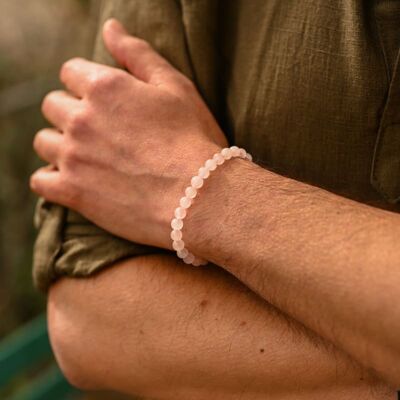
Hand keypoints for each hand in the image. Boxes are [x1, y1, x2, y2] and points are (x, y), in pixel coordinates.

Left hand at [31, 19, 226, 248]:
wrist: (199, 196)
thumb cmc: (194, 140)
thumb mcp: (176, 87)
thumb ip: (138, 54)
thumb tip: (110, 28)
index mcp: (105, 87)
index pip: (71, 72)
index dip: (87, 84)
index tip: (105, 102)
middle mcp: (81, 118)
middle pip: (53, 105)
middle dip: (71, 113)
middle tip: (100, 132)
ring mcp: (74, 156)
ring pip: (44, 142)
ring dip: (61, 145)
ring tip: (89, 157)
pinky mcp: (73, 192)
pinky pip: (40, 182)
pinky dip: (53, 180)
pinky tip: (74, 181)